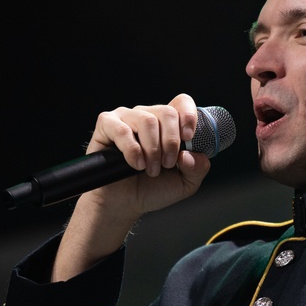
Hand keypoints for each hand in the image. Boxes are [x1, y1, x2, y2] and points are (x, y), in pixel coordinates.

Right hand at [83, 93, 212, 217]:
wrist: (125, 203)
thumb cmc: (152, 189)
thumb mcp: (185, 183)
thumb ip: (198, 168)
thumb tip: (190, 154)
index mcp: (168, 124)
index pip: (182, 102)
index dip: (188, 116)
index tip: (188, 138)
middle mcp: (148, 116)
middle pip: (167, 112)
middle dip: (171, 142)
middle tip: (167, 164)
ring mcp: (126, 118)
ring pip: (147, 121)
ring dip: (152, 150)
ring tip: (150, 169)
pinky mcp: (107, 125)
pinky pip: (122, 130)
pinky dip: (132, 150)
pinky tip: (136, 164)